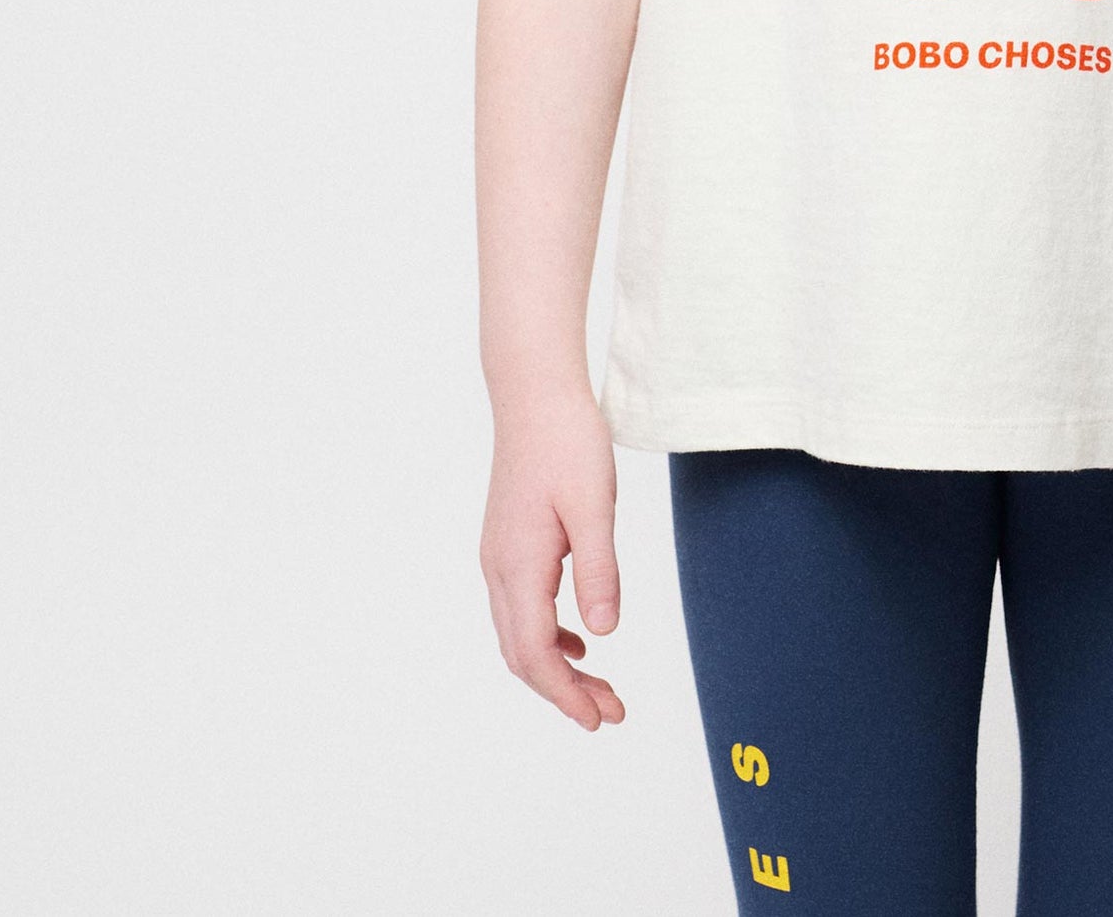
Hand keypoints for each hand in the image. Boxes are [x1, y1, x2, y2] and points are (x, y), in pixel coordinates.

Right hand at [480, 386, 626, 730]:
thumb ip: (599, 571)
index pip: (536, 653)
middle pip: (523, 654)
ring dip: (557, 666)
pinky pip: (523, 607)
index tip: (600, 719)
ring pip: (520, 633)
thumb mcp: (594, 506)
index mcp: (519, 565)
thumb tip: (603, 634)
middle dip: (564, 691)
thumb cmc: (567, 441)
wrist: (534, 393)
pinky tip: (580, 637)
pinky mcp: (509, 543)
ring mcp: (500, 556)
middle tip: (612, 713)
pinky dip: (549, 634)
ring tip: (600, 687)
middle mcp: (500, 568)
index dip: (566, 694)